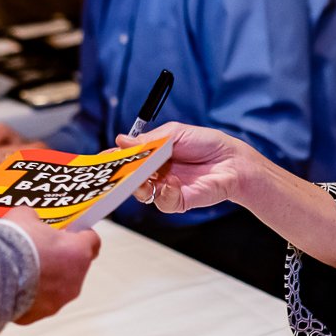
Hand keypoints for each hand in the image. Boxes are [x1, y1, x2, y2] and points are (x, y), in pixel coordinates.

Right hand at [9, 211, 100, 323]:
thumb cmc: (14, 242)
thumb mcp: (24, 216)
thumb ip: (35, 219)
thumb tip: (32, 221)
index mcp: (77, 252)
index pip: (92, 241)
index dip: (80, 235)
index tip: (70, 232)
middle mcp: (74, 279)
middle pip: (75, 266)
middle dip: (60, 258)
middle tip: (40, 250)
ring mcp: (58, 300)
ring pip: (58, 287)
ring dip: (46, 279)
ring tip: (22, 269)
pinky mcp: (40, 314)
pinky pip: (39, 302)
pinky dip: (30, 295)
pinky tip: (13, 285)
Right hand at [118, 122, 255, 214]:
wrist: (232, 161)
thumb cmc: (207, 144)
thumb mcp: (176, 133)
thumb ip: (150, 140)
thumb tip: (122, 140)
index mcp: (153, 156)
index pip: (128, 159)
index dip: (115, 159)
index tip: (103, 159)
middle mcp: (156, 173)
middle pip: (130, 178)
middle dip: (121, 175)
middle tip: (117, 171)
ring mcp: (165, 188)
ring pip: (141, 193)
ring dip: (138, 185)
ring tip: (142, 177)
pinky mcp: (178, 201)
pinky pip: (162, 202)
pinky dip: (163, 192)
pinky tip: (171, 183)